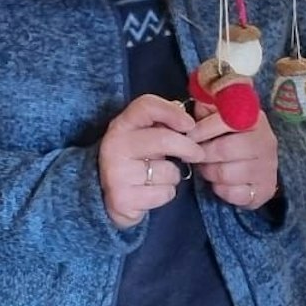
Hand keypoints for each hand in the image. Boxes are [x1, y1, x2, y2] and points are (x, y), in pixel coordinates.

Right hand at [98, 94, 198, 228]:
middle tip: (198, 154)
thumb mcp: (144, 136)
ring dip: (174, 175)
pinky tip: (153, 191)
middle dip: (189, 148)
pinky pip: (164, 193)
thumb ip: (162, 122)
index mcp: (121, 125)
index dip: (172, 112)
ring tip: (160, 176)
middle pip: (164, 140)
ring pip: (168, 171)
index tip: (190, 124)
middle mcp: (115, 146)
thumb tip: (185, 116)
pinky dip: (166, 193)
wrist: (107, 195)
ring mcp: (116, 174)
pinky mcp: (123, 199)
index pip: (146, 106)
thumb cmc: (135, 160)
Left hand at [187, 102, 279, 209]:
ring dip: (209, 173)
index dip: (202, 129)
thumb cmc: (234, 137)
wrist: (261, 165)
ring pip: (226, 174)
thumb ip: (208, 108)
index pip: (226, 120)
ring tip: (207, 168)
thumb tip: (190, 103)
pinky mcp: (264, 190)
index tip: (188, 136)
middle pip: (225, 149)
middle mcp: (266, 141)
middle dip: (203, 155)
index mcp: (255, 119)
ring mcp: (268, 167)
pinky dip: (221, 190)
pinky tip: (221, 183)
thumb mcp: (222, 117)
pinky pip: (233, 193)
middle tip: (195, 156)